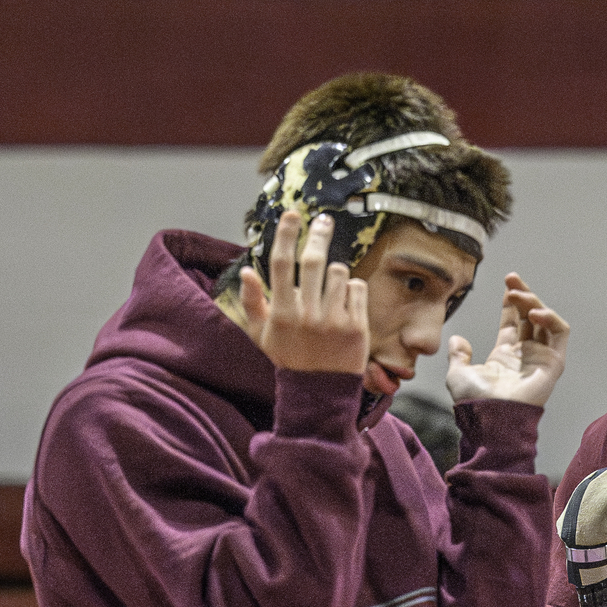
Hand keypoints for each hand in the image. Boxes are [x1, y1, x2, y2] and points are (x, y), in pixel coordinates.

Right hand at [238, 211, 369, 377]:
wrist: (320, 392)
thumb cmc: (288, 358)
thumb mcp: (262, 335)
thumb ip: (252, 302)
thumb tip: (248, 271)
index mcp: (281, 313)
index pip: (281, 263)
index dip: (285, 234)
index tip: (292, 214)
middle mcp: (307, 315)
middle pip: (313, 261)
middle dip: (319, 235)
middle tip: (323, 222)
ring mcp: (333, 321)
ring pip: (339, 272)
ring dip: (335, 272)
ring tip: (330, 288)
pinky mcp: (357, 327)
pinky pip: (358, 288)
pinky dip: (352, 289)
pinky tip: (345, 303)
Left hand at [446, 273, 567, 409]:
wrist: (491, 417)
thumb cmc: (474, 402)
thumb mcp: (458, 374)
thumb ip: (458, 355)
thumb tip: (456, 340)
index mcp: (504, 356)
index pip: (512, 321)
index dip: (510, 301)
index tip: (506, 282)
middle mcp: (524, 354)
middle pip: (529, 315)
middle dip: (522, 293)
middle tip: (511, 278)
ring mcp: (540, 357)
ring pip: (545, 320)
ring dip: (533, 302)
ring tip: (517, 294)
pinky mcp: (553, 362)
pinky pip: (560, 333)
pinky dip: (551, 318)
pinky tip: (534, 313)